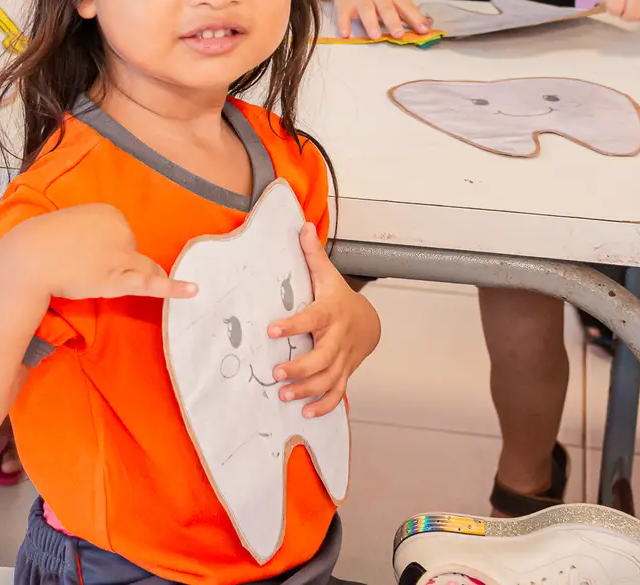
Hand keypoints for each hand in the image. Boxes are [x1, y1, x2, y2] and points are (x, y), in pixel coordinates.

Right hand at [30, 204, 196, 301]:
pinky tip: (192, 290)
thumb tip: (96, 250)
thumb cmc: (40, 242)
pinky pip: (150, 284)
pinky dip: (173, 288)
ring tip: (120, 280)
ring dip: (141, 274)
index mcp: (110, 213)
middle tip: (81, 267)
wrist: (30, 257)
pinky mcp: (120, 279)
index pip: (121, 234)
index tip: (83, 253)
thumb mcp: (68, 226)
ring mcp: (123, 255)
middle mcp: (122, 230)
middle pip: (131, 251)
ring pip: (142, 267)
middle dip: (114, 262)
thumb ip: (88, 233)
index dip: (106, 248)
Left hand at [269, 225, 380, 417]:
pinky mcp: (344, 373)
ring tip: (284, 396)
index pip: (312, 319)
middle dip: (301, 368)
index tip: (272, 329)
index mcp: (330, 312)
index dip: (293, 325)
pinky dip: (323, 405)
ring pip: (329, 379)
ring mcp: (342, 359)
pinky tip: (305, 412)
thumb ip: (312, 255)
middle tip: (277, 374)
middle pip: (323, 357)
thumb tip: (302, 226)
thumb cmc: (338, 298)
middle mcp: (337, 338)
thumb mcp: (327, 275)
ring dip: (308, 390)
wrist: (367, 322)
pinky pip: (337, 392)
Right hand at [329, 0, 430, 39]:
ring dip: (371, 23)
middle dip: (393, 22)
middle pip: (386, 8)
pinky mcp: (344, 4)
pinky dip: (343, 24)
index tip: (423, 30)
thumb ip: (406, 11)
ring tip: (375, 36)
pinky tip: (345, 34)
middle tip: (398, 34)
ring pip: (366, 11)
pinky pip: (343, 15)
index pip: (406, 6)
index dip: (415, 19)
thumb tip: (426, 27)